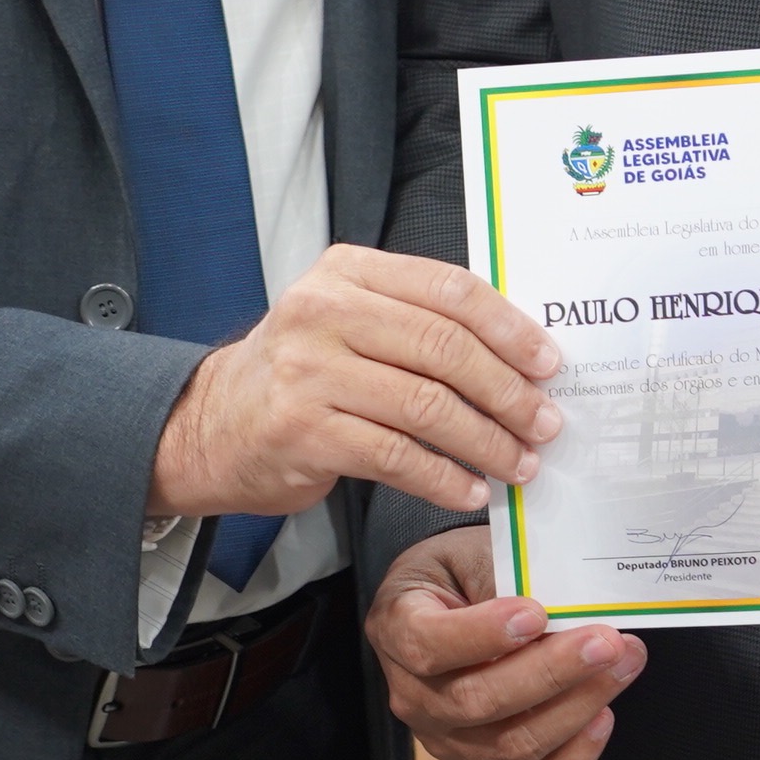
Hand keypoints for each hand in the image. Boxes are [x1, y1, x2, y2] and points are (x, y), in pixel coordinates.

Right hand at [149, 243, 563, 519]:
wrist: (210, 426)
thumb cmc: (302, 373)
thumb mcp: (350, 319)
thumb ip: (418, 319)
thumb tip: (522, 351)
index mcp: (347, 271)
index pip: (449, 289)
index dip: (509, 328)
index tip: (549, 363)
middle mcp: (323, 312)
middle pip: (444, 348)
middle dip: (508, 391)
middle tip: (545, 423)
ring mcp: (308, 372)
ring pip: (426, 405)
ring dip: (485, 440)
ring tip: (518, 463)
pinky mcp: (302, 432)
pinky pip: (395, 456)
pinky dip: (443, 477)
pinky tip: (469, 488)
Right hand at [367, 528, 644, 759]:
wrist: (452, 600)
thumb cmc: (462, 571)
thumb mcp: (472, 550)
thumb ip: (505, 574)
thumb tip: (561, 604)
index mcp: (398, 629)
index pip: (428, 646)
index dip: (482, 635)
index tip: (535, 613)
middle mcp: (414, 697)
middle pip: (477, 701)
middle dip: (552, 672)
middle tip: (606, 641)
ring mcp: (447, 743)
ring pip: (509, 746)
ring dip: (575, 707)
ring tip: (622, 665)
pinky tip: (601, 719)